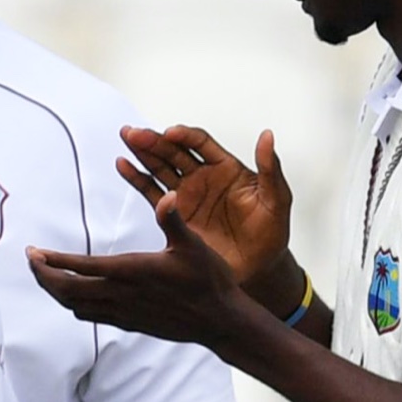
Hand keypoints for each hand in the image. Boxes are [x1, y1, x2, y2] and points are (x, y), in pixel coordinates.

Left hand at [32, 192, 263, 350]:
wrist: (219, 321)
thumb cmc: (208, 280)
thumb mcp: (193, 244)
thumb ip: (173, 220)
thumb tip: (167, 196)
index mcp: (131, 271)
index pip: (80, 267)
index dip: (52, 260)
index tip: (33, 251)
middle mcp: (121, 295)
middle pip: (66, 290)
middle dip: (43, 275)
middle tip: (32, 260)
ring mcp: (122, 312)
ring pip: (74, 305)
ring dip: (55, 291)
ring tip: (45, 275)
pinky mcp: (128, 323)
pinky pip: (90, 316)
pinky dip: (73, 304)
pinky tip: (74, 295)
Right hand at [117, 125, 298, 302]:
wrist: (256, 268)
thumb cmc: (271, 233)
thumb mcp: (277, 199)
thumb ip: (270, 169)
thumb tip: (267, 136)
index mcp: (227, 168)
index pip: (201, 144)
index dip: (185, 136)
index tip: (170, 133)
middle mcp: (203, 177)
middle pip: (174, 152)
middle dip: (155, 141)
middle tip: (136, 133)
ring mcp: (186, 195)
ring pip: (159, 168)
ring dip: (142, 153)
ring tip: (127, 139)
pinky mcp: (174, 214)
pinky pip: (151, 193)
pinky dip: (136, 178)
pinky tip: (123, 165)